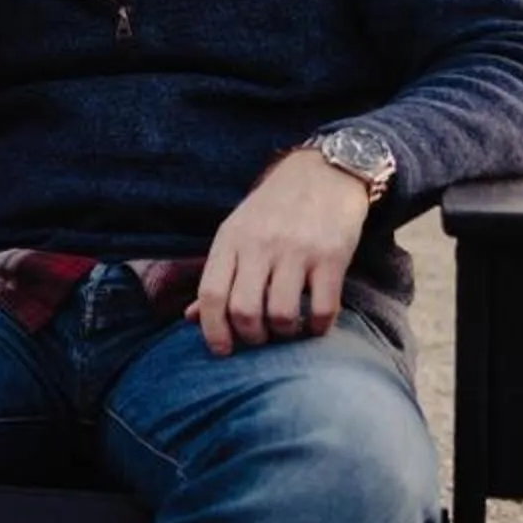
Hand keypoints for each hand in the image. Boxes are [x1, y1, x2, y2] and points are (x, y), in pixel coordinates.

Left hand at [188, 151, 372, 354]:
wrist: (323, 173)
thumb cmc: (273, 210)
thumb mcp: (236, 233)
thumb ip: (217, 275)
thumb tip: (190, 318)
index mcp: (230, 240)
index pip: (211, 293)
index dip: (212, 329)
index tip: (221, 350)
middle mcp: (260, 245)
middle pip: (244, 310)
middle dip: (251, 337)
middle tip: (259, 339)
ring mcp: (297, 251)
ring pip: (282, 314)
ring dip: (284, 334)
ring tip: (287, 329)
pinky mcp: (332, 257)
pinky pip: (322, 308)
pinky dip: (318, 327)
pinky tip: (315, 323)